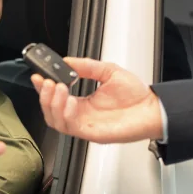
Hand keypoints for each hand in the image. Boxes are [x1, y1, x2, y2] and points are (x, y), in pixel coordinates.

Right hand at [30, 57, 162, 143]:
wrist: (153, 109)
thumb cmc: (136, 96)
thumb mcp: (109, 71)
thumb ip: (87, 66)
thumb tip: (67, 61)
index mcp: (82, 103)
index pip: (55, 97)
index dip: (44, 87)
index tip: (39, 76)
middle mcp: (80, 114)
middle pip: (50, 110)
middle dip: (44, 95)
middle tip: (47, 82)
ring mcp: (84, 124)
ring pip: (55, 119)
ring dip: (52, 103)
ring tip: (58, 88)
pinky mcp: (90, 133)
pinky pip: (68, 126)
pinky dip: (64, 113)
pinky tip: (69, 101)